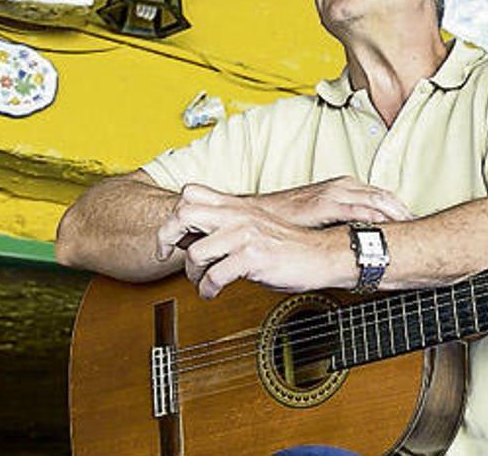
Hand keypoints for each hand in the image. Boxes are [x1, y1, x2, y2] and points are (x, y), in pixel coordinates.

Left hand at [155, 184, 354, 297]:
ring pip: (196, 252)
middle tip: (165, 255)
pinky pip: (215, 276)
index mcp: (237, 206)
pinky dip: (207, 290)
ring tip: (201, 282)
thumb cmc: (288, 247)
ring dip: (192, 274)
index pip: (190, 194)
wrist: (322, 255)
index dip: (173, 216)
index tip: (171, 238)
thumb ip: (225, 227)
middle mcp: (238, 215)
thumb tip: (191, 240)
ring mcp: (245, 236)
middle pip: (183, 214)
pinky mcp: (253, 258)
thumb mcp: (254, 227)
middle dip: (166, 237)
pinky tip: (212, 293)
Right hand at [256, 176, 413, 227]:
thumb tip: (359, 241)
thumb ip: (340, 225)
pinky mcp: (324, 204)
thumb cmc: (286, 220)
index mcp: (343, 188)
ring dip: (398, 214)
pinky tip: (389, 228)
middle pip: (385, 196)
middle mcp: (342, 186)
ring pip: (376, 200)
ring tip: (416, 228)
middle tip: (427, 229)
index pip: (381, 197)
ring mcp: (334, 192)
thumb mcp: (320, 220)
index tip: (418, 226)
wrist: (255, 217)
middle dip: (406, 212)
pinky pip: (357, 210)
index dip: (401, 211)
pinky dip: (376, 218)